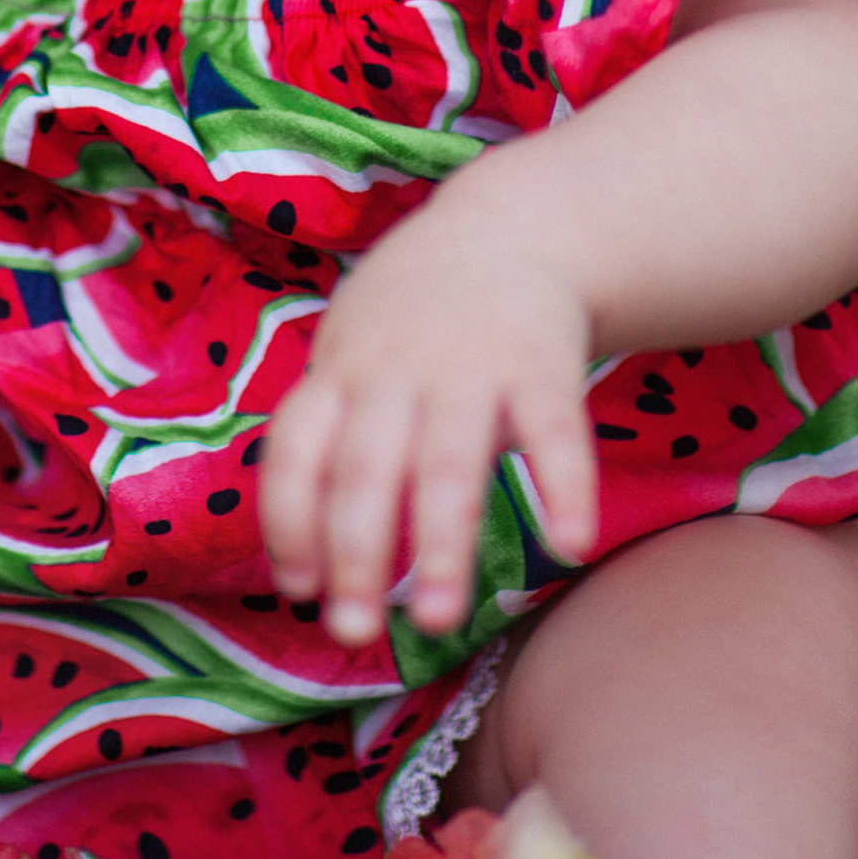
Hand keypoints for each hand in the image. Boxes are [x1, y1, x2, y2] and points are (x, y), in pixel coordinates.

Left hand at [257, 190, 597, 646]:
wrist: (508, 226)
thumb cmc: (411, 317)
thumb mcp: (352, 351)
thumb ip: (330, 439)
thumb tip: (304, 568)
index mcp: (343, 370)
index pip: (296, 448)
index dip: (288, 520)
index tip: (298, 591)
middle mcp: (397, 369)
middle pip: (364, 467)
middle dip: (354, 553)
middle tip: (352, 632)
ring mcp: (471, 365)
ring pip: (448, 461)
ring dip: (441, 545)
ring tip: (438, 620)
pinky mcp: (543, 363)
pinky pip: (554, 431)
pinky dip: (564, 488)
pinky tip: (569, 545)